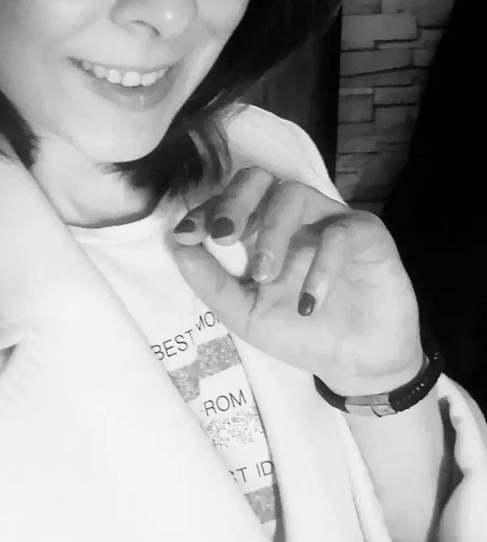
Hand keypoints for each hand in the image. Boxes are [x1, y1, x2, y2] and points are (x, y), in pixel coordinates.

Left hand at [170, 166, 423, 395]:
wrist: (358, 363)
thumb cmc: (300, 333)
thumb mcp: (246, 314)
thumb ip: (212, 283)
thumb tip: (176, 247)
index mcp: (259, 231)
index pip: (227, 202)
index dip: (205, 212)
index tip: (187, 235)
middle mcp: (291, 217)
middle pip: (257, 179)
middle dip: (234, 202)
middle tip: (223, 236)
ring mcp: (327, 220)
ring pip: (293, 194)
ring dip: (272, 231)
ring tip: (266, 275)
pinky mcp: (365, 233)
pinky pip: (339, 233)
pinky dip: (321, 266)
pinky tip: (309, 303)